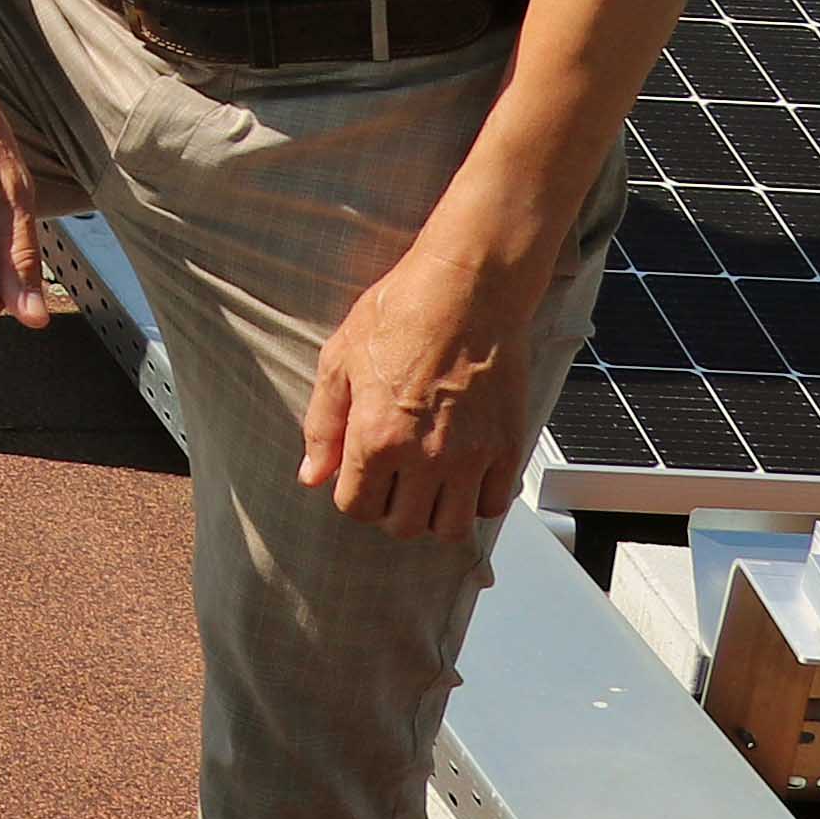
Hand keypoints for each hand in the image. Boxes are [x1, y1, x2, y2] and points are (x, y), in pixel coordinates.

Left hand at [299, 229, 542, 540]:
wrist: (467, 290)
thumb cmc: (401, 313)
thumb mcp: (339, 361)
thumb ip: (323, 425)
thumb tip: (312, 474)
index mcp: (377, 437)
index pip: (357, 507)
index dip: (353, 495)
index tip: (358, 477)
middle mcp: (425, 457)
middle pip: (404, 526)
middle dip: (391, 510)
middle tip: (392, 482)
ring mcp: (472, 457)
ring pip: (451, 528)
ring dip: (435, 516)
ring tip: (427, 487)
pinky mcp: (507, 448)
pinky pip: (493, 506)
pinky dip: (477, 502)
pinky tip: (464, 477)